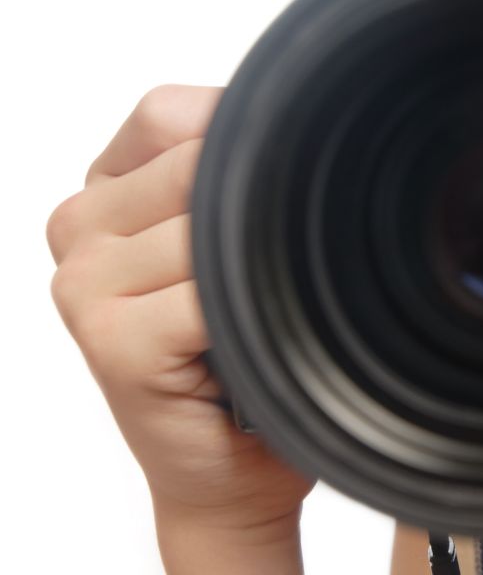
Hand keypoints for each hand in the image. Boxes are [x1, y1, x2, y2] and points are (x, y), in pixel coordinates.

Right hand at [47, 85, 314, 572]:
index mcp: (105, 191)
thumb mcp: (237, 242)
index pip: (173, 113)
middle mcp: (79, 227)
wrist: (227, 470)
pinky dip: (248, 315)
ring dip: (257, 270)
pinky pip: (208, 294)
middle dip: (258, 212)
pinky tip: (249, 341)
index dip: (244, 144)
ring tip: (260, 312)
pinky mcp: (109, 339)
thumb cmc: (242, 351)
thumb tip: (301, 122)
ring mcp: (84, 283)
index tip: (285, 197)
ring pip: (208, 226)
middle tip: (282, 271)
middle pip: (194, 163)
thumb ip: (237, 178)